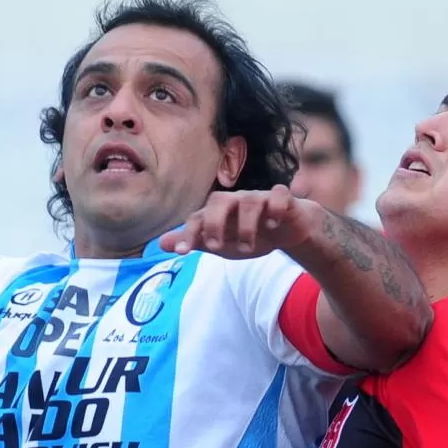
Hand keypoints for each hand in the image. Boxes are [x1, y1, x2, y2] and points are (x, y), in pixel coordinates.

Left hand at [159, 185, 319, 258]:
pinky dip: (276, 208)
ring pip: (250, 201)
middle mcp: (236, 202)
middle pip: (219, 200)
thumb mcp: (221, 242)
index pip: (197, 217)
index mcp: (218, 212)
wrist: (286, 229)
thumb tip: (161, 243)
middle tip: (216, 247)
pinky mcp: (282, 200)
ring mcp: (259, 198)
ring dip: (247, 226)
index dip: (188, 233)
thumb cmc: (248, 233)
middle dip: (215, 223)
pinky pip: (279, 195)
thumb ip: (195, 241)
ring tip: (247, 248)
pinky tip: (273, 224)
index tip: (182, 252)